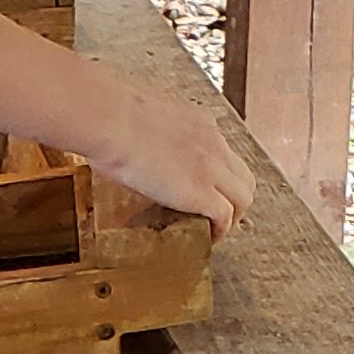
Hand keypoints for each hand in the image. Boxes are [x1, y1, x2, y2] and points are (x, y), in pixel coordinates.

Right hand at [75, 73, 258, 242]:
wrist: (109, 118)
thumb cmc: (109, 115)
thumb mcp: (138, 118)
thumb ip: (143, 130)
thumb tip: (123, 143)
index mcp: (197, 121)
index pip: (220, 150)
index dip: (216, 173)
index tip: (204, 185)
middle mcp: (211, 142)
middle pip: (242, 175)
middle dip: (235, 197)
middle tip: (219, 213)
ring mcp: (210, 168)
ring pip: (243, 196)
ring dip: (234, 216)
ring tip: (216, 229)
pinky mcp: (200, 191)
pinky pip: (225, 216)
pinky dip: (220, 230)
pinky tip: (209, 238)